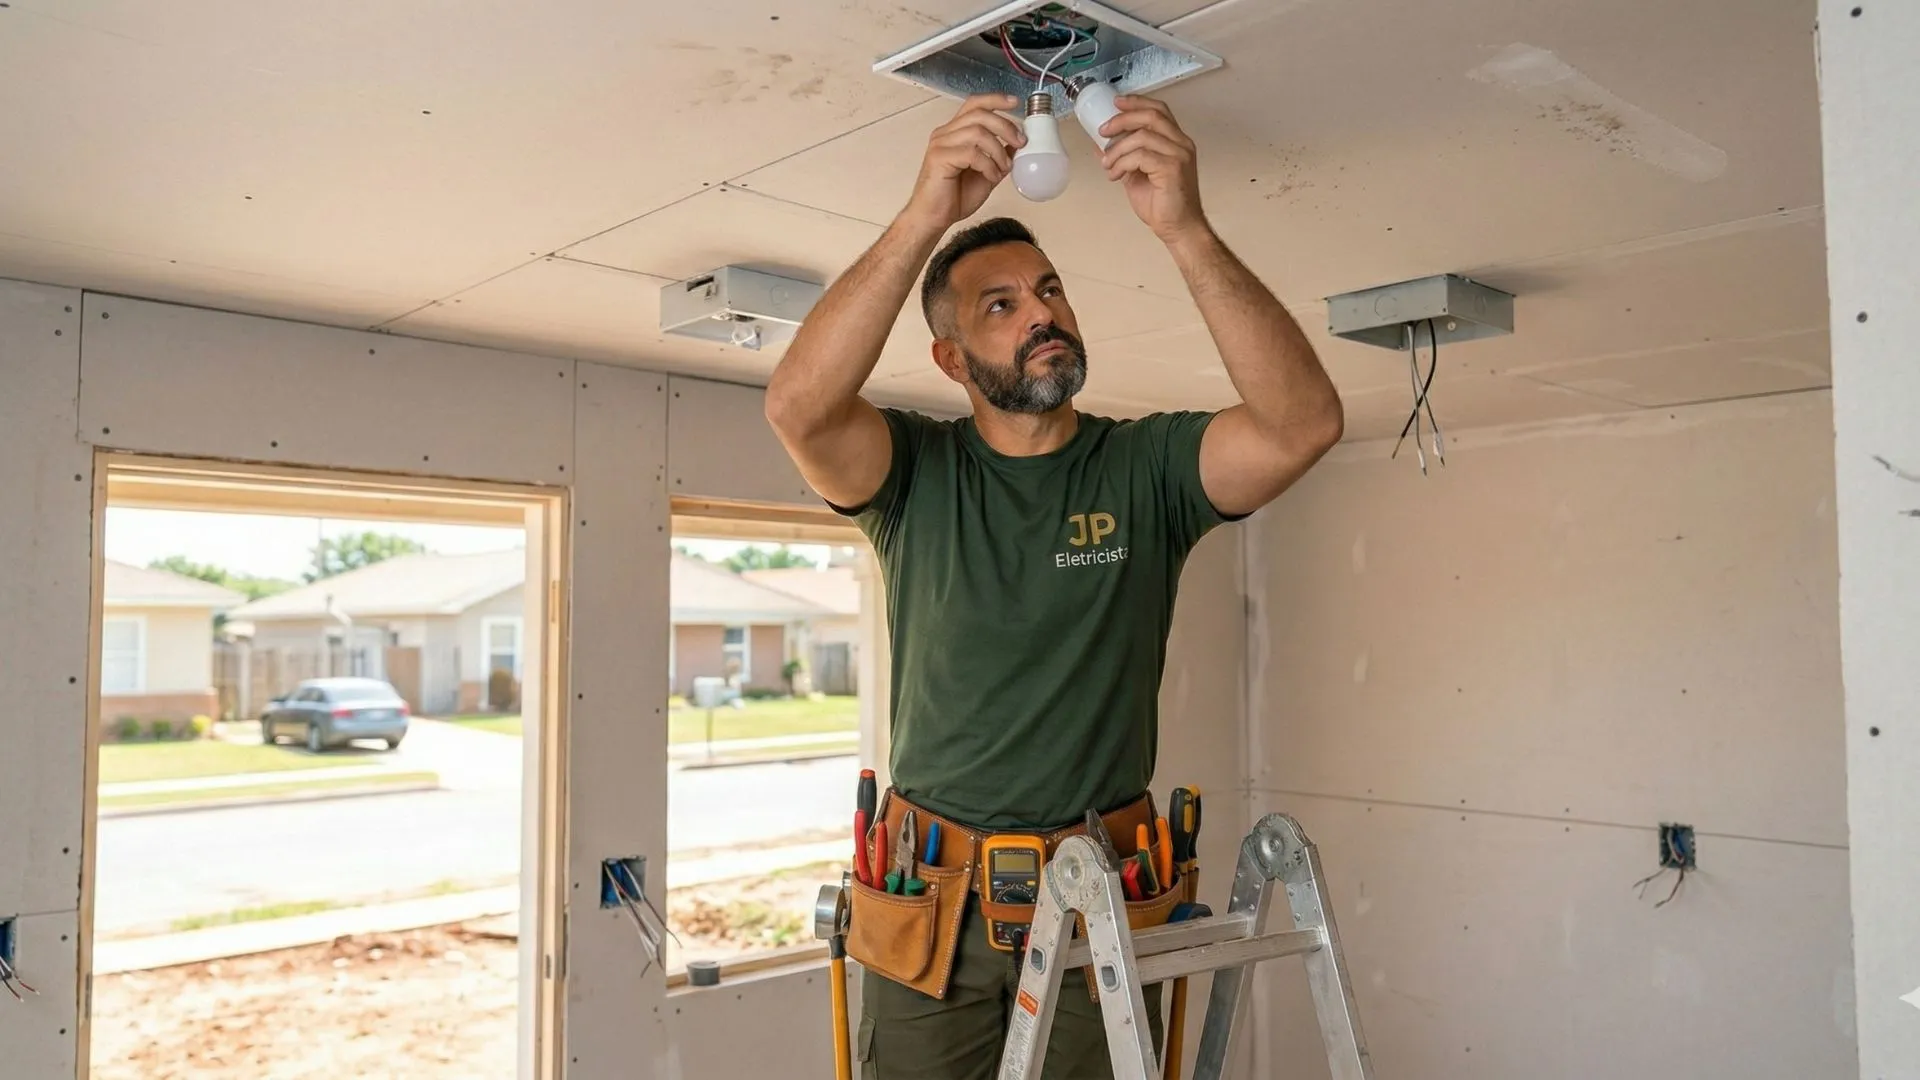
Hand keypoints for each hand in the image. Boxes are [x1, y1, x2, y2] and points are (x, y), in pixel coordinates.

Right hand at [901, 93, 1025, 231]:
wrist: (933, 218)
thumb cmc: (953, 198)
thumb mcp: (986, 173)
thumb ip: (998, 156)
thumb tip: (1016, 145)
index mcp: (954, 133)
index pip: (974, 104)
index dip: (995, 100)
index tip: (1014, 103)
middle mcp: (945, 134)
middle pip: (980, 114)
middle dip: (1005, 126)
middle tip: (1020, 142)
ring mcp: (940, 144)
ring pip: (978, 132)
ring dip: (998, 151)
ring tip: (1003, 168)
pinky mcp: (939, 158)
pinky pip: (972, 153)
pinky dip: (988, 165)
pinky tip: (991, 177)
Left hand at [1098, 96, 1206, 242]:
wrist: (1177, 228)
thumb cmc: (1163, 204)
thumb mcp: (1136, 175)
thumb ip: (1123, 158)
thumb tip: (1100, 146)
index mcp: (1176, 142)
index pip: (1158, 110)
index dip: (1137, 102)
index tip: (1116, 102)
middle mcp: (1181, 144)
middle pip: (1151, 116)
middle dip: (1122, 120)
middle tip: (1103, 131)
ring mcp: (1179, 155)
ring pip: (1141, 137)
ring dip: (1117, 149)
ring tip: (1108, 165)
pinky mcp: (1172, 168)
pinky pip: (1140, 156)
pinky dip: (1122, 163)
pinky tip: (1115, 175)